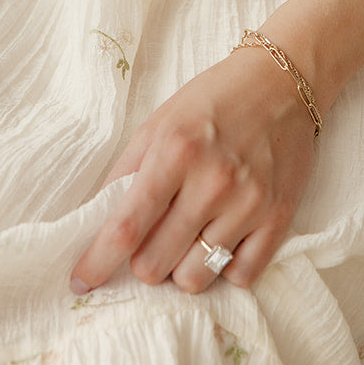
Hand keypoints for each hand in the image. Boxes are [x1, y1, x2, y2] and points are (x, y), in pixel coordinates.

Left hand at [70, 48, 315, 296]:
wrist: (283, 83)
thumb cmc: (213, 100)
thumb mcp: (159, 122)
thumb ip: (127, 172)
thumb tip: (95, 224)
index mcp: (175, 151)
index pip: (126, 227)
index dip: (97, 263)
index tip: (80, 281)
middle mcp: (213, 181)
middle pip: (155, 265)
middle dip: (142, 262)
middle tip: (150, 241)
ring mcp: (249, 203)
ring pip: (195, 278)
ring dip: (181, 268)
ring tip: (186, 240)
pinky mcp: (279, 217)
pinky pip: (240, 277)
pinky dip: (223, 269)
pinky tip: (221, 241)